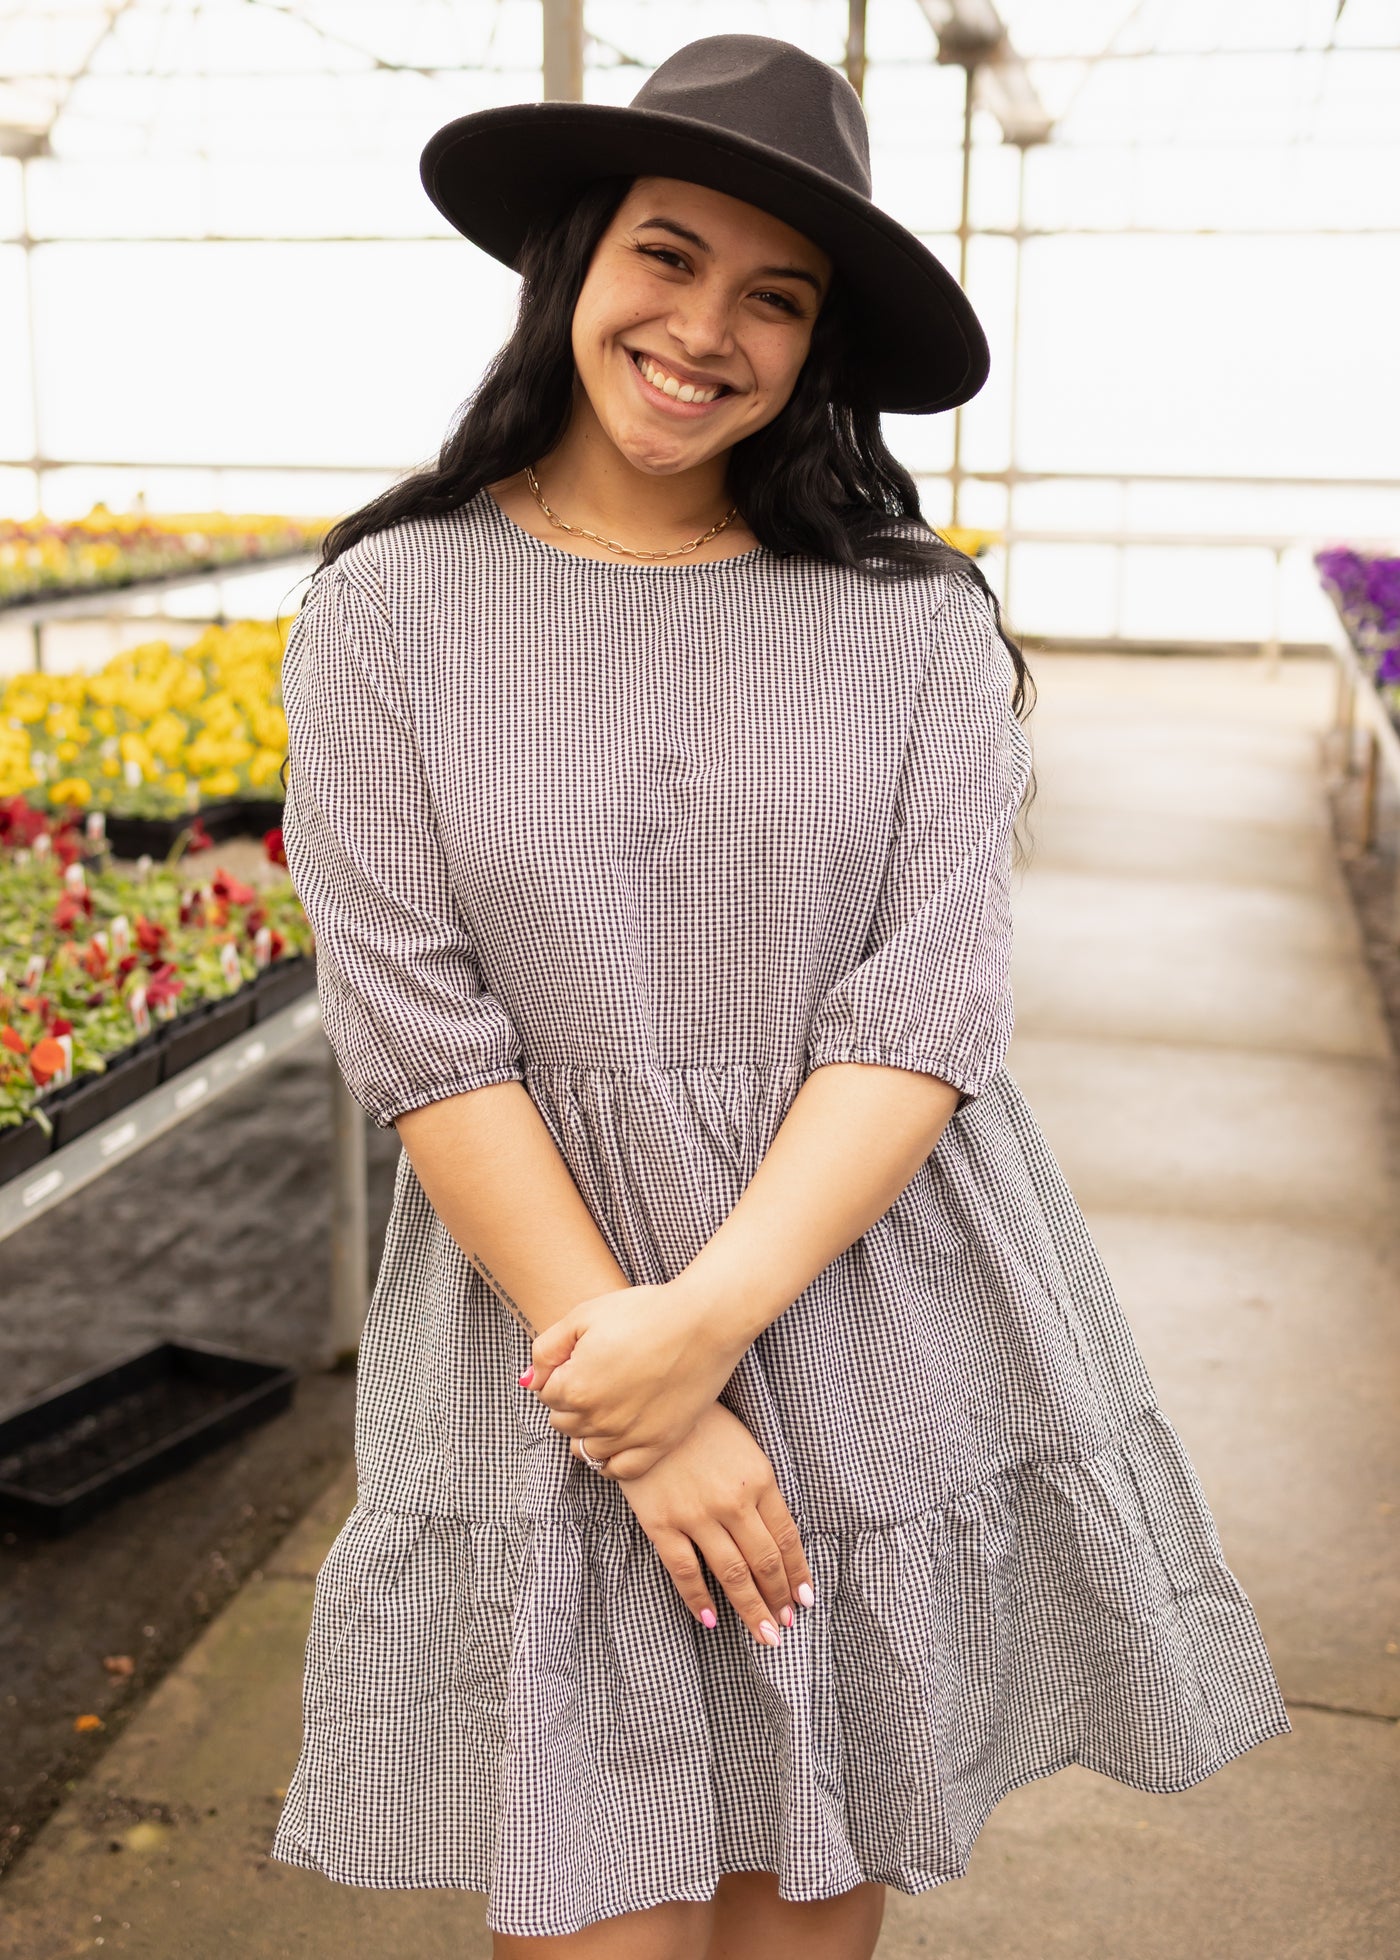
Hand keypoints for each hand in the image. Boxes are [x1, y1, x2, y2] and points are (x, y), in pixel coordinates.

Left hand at [526, 1281, 737, 1479]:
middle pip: (563, 1422)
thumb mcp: (584, 1315)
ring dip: (588, 1430)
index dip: (560, 1373)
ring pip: (586, 1449)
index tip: (581, 1358)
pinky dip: (610, 1460)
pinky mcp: (658, 1444)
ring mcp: (628, 1436)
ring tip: (607, 1403)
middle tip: (596, 1376)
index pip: (546, 1394)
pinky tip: (615, 1441)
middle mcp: (597, 1418)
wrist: (703, 1321)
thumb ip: (546, 1349)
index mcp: (574, 1386)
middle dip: (571, 1402)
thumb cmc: (644, 1311)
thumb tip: (528, 1381)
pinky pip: (620, 1470)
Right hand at [604, 1401, 813, 1647]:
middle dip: (779, 1598)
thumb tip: (776, 1535)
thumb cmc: (700, 1423)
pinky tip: (710, 1619)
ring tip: (763, 1634)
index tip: (805, 1598)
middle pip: (764, 1561)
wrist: (647, 1407)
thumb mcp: (744, 1447)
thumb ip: (760, 1487)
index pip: (787, 1537)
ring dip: (751, 1608)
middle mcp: (733, 1502)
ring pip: (732, 1573)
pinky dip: (699, 1599)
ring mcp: (697, 1515)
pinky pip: (685, 1571)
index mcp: (760, 1478)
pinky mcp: (662, 1523)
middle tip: (786, 1625)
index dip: (797, 1572)